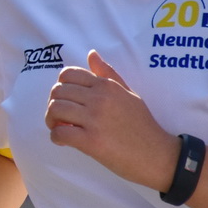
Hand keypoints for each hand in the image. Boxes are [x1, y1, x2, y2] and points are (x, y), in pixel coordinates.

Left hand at [44, 51, 178, 188]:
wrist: (157, 154)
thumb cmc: (142, 125)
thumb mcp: (128, 93)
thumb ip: (108, 74)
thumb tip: (91, 53)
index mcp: (107, 86)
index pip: (68, 74)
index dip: (60, 87)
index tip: (66, 100)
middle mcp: (99, 99)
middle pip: (58, 91)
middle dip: (53, 103)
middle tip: (60, 117)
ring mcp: (95, 120)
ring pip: (55, 109)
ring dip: (51, 120)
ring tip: (60, 127)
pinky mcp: (92, 142)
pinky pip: (60, 133)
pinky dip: (56, 137)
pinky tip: (63, 141)